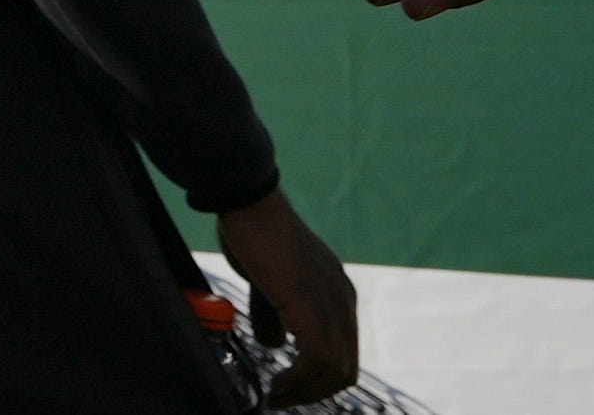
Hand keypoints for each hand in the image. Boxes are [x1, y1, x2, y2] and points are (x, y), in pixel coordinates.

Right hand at [211, 188, 358, 403]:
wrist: (247, 198)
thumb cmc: (252, 231)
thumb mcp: (265, 281)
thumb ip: (272, 314)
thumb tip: (275, 346)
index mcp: (336, 293)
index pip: (342, 351)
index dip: (318, 378)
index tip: (286, 388)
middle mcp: (342, 300)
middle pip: (345, 367)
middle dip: (314, 391)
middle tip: (282, 399)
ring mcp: (330, 301)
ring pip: (336, 369)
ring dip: (306, 391)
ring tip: (278, 396)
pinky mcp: (310, 303)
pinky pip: (318, 359)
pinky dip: (300, 380)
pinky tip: (278, 383)